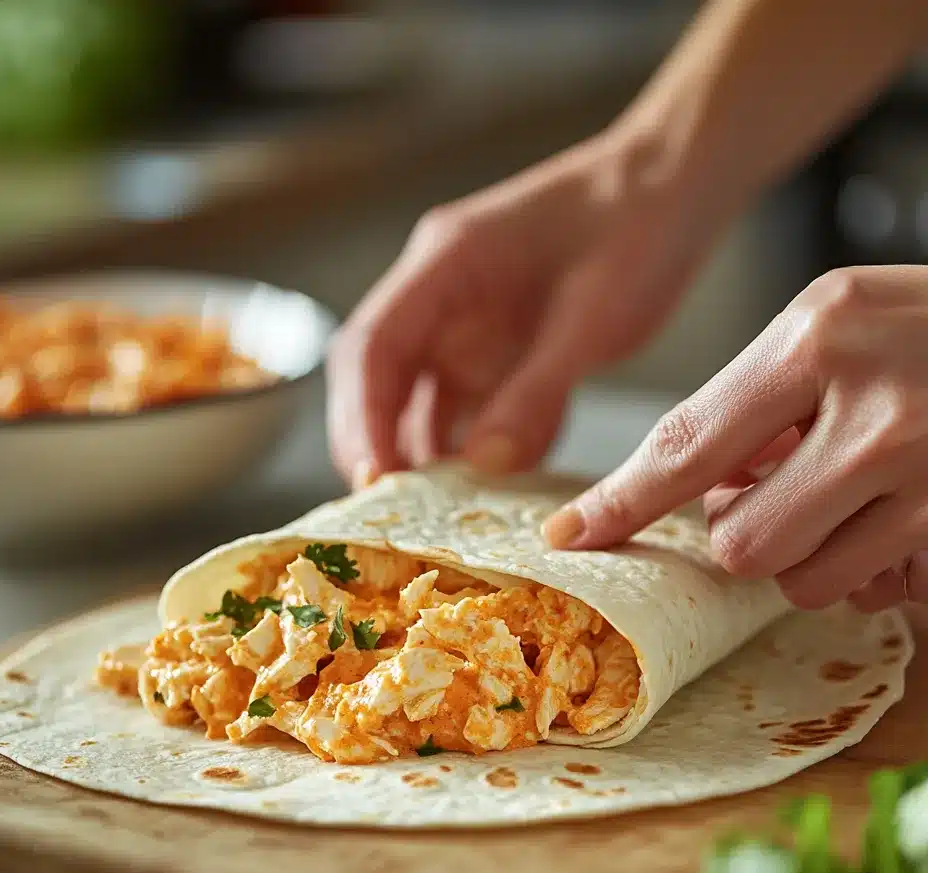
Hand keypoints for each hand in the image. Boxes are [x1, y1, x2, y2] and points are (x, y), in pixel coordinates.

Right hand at [327, 126, 716, 487]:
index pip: (373, 347)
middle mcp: (441, 297)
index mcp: (446, 264)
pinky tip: (502, 484)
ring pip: (419, 401)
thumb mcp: (593, 317)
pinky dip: (477, 448)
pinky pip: (469, 408)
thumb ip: (536, 391)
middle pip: (377, 379)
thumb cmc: (639, 227)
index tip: (377, 480)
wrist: (678, 186)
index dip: (363, 417)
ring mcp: (467, 324)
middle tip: (395, 515)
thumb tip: (483, 465)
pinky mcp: (497, 349)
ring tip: (443, 518)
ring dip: (426, 457)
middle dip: (379, 445)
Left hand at [543, 265, 927, 610]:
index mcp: (821, 333)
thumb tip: (697, 493)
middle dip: (753, 530)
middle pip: (737, 538)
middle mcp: (874, 404)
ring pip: (802, 579)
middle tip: (799, 489)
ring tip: (867, 497)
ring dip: (817, 554)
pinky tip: (909, 515)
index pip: (683, 442)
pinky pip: (875, 592)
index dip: (619, 499)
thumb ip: (763, 404)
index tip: (569, 534)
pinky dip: (877, 569)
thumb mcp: (846, 328)